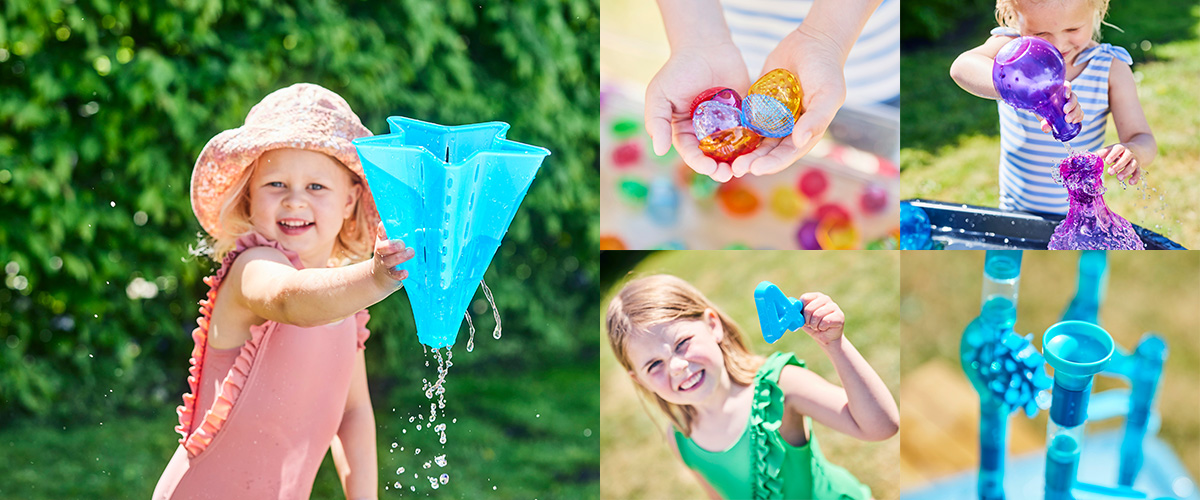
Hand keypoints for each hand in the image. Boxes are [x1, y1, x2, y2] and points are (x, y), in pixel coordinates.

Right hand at [372, 222, 412, 288]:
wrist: (380, 275)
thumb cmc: (392, 254)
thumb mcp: (393, 245)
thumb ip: (405, 237)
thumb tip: (423, 231)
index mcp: (383, 241)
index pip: (381, 233)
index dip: (382, 229)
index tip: (385, 226)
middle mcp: (381, 252)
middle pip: (382, 247)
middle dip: (391, 245)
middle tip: (402, 244)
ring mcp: (385, 263)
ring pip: (389, 260)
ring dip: (400, 257)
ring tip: (411, 252)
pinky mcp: (390, 274)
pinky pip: (394, 274)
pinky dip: (399, 274)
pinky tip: (406, 273)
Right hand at [645, 42, 751, 182]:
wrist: (706, 46)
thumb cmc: (678, 70)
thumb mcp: (659, 95)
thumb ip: (657, 121)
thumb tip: (659, 151)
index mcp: (685, 132)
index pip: (691, 153)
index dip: (699, 163)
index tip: (708, 168)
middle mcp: (705, 133)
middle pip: (713, 157)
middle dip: (720, 168)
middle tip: (728, 174)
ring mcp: (726, 125)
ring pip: (733, 149)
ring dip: (738, 161)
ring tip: (744, 168)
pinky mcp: (745, 115)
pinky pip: (751, 132)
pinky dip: (754, 143)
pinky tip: (760, 150)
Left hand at [734, 28, 846, 177]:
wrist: (812, 42)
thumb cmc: (826, 69)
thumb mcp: (828, 94)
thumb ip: (817, 119)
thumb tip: (799, 141)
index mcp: (806, 133)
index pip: (787, 154)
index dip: (772, 164)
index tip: (756, 169)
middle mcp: (789, 130)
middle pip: (768, 151)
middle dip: (753, 161)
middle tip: (736, 169)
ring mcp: (774, 118)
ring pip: (756, 139)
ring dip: (743, 150)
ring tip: (727, 158)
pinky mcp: (761, 105)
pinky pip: (747, 120)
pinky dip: (737, 129)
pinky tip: (723, 134)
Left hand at [798, 292, 844, 345]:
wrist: (826, 338)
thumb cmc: (813, 326)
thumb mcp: (802, 318)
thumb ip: (797, 311)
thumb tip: (790, 306)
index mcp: (816, 296)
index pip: (804, 298)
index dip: (802, 311)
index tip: (804, 317)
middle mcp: (825, 299)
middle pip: (809, 308)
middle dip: (808, 320)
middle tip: (811, 324)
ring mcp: (834, 306)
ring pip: (817, 315)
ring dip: (815, 325)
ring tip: (818, 326)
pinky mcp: (840, 315)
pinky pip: (825, 321)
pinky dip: (822, 328)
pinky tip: (825, 328)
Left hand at [1039, 81, 1082, 133]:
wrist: (1043, 114)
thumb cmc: (1041, 110)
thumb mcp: (1041, 115)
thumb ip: (1044, 121)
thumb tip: (1046, 129)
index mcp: (1058, 92)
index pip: (1066, 86)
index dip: (1068, 89)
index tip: (1066, 96)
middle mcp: (1066, 96)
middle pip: (1073, 97)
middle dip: (1071, 105)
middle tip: (1065, 112)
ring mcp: (1071, 103)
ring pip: (1078, 105)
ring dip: (1075, 113)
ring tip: (1069, 120)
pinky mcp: (1074, 111)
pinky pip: (1080, 112)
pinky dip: (1079, 117)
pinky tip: (1075, 121)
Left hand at [1098, 143, 1141, 183]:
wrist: (1136, 150)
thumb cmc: (1118, 151)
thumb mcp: (1111, 149)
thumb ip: (1102, 153)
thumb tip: (1092, 156)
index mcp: (1121, 148)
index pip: (1118, 149)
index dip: (1112, 155)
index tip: (1107, 161)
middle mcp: (1129, 153)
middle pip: (1126, 158)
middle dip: (1118, 165)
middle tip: (1110, 172)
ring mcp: (1134, 160)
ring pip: (1133, 165)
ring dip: (1126, 172)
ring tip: (1119, 178)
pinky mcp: (1138, 167)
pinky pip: (1138, 172)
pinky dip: (1135, 178)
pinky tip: (1131, 183)